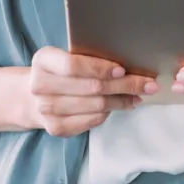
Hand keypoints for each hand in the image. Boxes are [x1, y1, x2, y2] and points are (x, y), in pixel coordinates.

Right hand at [26, 46, 154, 137]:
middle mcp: (40, 85)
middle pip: (91, 86)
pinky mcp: (55, 127)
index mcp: (43, 60)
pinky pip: (92, 120)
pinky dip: (110, 112)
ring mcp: (46, 109)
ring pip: (96, 105)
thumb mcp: (67, 55)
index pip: (73, 65)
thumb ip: (89, 56)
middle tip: (148, 84)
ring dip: (122, 100)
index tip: (123, 69)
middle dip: (125, 85)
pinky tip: (121, 105)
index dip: (100, 68)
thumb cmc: (60, 71)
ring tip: (138, 95)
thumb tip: (129, 63)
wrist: (34, 96)